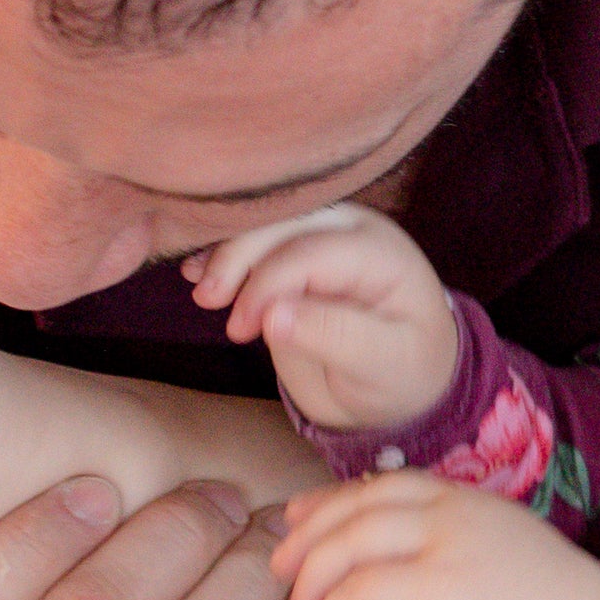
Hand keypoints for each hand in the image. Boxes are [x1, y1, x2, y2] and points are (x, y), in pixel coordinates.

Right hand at [184, 205, 459, 433]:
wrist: (403, 377)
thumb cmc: (402, 371)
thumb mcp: (384, 365)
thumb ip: (335, 336)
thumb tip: (273, 316)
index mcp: (382, 254)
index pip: (314, 251)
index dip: (269, 282)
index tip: (240, 328)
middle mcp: (351, 232)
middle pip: (283, 223)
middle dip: (239, 256)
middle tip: (207, 303)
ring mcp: (320, 235)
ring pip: (263, 223)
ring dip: (225, 251)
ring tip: (201, 292)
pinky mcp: (294, 250)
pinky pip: (254, 239)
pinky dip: (222, 252)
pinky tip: (195, 272)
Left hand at [267, 473, 599, 599]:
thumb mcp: (500, 565)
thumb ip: (453, 553)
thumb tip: (399, 575)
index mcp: (470, 500)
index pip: (381, 485)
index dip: (329, 503)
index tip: (298, 527)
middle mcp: (456, 510)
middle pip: (352, 507)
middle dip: (305, 541)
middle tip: (281, 577)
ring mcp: (449, 544)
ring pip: (345, 545)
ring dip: (310, 585)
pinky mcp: (442, 591)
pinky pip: (357, 596)